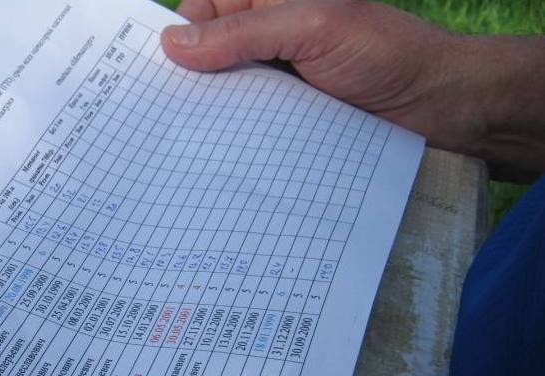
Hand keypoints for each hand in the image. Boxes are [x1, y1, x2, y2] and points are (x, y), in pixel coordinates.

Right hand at [162, 0, 544, 179]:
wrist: (432, 106)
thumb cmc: (380, 53)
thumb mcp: (309, 26)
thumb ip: (241, 32)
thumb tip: (171, 44)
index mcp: (271, 0)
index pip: (205, 9)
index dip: (177, 34)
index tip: (148, 73)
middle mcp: (271, 37)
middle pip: (211, 54)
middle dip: (187, 80)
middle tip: (154, 117)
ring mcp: (280, 81)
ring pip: (227, 93)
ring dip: (209, 114)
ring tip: (176, 143)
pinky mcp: (289, 119)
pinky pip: (250, 124)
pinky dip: (234, 136)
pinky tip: (216, 155)